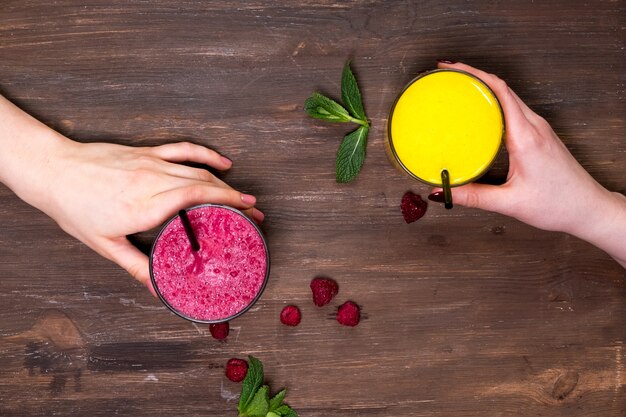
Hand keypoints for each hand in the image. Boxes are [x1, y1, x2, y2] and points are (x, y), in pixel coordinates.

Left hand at [44, 140, 263, 293]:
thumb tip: (157, 289)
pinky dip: (207, 154)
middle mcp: (153, 181)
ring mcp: (152, 163)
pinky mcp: (147, 153)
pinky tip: (223, 161)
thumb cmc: (75, 207)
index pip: (198, 199)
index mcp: (146, 206)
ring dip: (226, 182)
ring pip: (199, 170)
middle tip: (255, 213)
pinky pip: (184, 150)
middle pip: (206, 185)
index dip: (228, 205)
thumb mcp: (105, 244)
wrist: (54, 171)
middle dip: (235, 199)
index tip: (247, 216)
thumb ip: (136, 266)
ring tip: (244, 196)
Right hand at [430, 61, 625, 266]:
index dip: (473, 74)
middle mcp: (535, 127)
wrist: (588, 209)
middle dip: (473, 76)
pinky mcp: (540, 135)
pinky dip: (494, 104)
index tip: (451, 69)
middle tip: (448, 75)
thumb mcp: (510, 203)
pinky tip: (481, 113)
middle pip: (502, 88)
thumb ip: (474, 196)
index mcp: (527, 137)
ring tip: (460, 89)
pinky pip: (514, 110)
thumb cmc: (559, 204)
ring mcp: (539, 129)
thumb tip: (445, 191)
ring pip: (509, 97)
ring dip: (484, 88)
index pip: (499, 91)